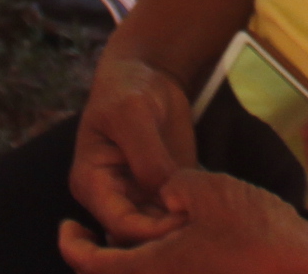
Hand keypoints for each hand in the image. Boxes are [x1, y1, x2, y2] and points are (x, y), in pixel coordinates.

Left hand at [61, 169, 307, 272]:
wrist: (304, 265)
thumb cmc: (255, 230)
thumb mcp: (207, 190)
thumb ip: (173, 185)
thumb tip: (163, 192)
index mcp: (155, 267)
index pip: (95, 266)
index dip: (73, 247)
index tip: (65, 228)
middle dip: (100, 255)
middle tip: (92, 231)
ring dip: (133, 258)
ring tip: (136, 228)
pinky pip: (170, 273)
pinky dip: (160, 261)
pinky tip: (177, 235)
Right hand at [69, 50, 201, 247]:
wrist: (148, 73)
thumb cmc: (127, 89)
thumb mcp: (134, 114)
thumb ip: (147, 157)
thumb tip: (166, 194)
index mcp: (92, 183)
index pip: (120, 224)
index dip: (150, 231)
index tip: (183, 218)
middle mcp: (113, 197)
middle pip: (140, 235)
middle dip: (170, 233)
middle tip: (204, 221)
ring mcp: (139, 195)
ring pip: (161, 229)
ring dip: (185, 226)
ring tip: (211, 213)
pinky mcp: (164, 188)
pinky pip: (178, 210)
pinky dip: (195, 211)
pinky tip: (215, 203)